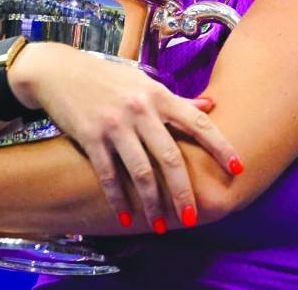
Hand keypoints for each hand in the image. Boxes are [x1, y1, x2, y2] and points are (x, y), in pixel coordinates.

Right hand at [10, 43, 242, 232]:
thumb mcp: (144, 83)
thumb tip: (211, 106)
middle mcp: (140, 109)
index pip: (198, 122)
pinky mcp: (90, 137)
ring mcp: (115, 124)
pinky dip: (118, 199)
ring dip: (152, 203)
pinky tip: (125, 218)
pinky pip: (109, 175)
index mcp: (158, 95)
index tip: (238, 168)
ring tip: (160, 225)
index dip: (220, 146)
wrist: (60, 71)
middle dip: (183, 191)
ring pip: (140, 171)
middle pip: (170, 157)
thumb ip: (176, 99)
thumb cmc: (107, 78)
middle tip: (193, 216)